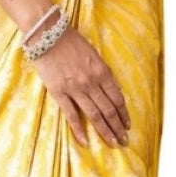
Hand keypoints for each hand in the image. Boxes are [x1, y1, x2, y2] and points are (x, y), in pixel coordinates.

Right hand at [29, 24, 130, 148]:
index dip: (124, 114)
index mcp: (101, 71)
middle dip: (118, 127)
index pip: (117, 98)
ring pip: (94, 115)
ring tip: (112, 143)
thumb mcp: (93, 53)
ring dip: (105, 131)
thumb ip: (104, 71)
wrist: (47, 33)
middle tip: (123, 141)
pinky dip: (79, 130)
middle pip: (108, 110)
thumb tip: (115, 88)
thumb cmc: (71, 40)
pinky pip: (71, 115)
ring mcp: (75, 88)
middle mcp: (91, 82)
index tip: (127, 125)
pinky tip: (85, 142)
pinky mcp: (59, 92)